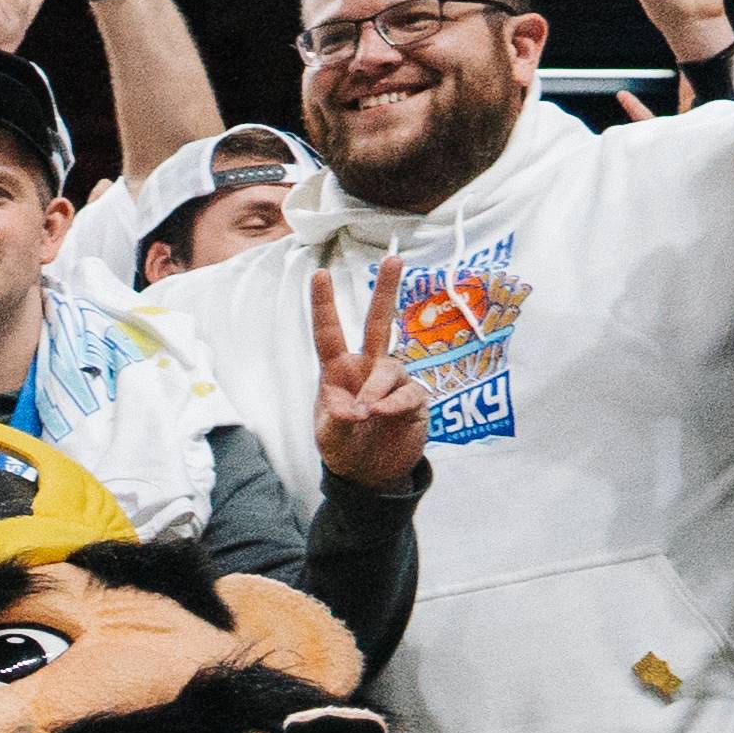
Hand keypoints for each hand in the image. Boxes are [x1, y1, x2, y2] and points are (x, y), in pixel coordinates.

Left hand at [306, 264, 430, 493]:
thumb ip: (337, 419)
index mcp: (338, 370)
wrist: (370, 473)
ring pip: (390, 368)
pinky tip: (383, 413)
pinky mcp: (414, 399)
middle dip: (387, 291)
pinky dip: (395, 402)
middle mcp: (368, 367)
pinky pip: (408, 392)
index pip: (329, 333)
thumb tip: (355, 407)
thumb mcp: (329, 436)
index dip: (323, 304)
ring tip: (365, 413)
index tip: (318, 274)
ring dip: (377, 388)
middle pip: (379, 323)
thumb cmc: (344, 446)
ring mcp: (393, 381)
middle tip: (395, 258)